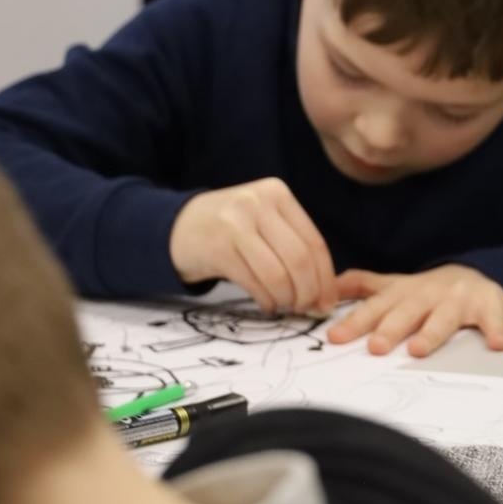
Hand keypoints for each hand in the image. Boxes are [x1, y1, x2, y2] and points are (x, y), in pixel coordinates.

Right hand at [169, 177, 337, 313]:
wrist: (174, 226)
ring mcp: (236, 224)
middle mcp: (258, 203)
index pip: (314, 242)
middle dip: (309, 292)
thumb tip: (327, 290)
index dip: (326, 278)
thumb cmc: (230, 229)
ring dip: (287, 299)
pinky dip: (267, 300)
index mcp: (277, 194)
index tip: (328, 301)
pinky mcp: (218, 248)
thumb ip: (294, 244)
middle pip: (300, 259)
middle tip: (308, 309)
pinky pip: (254, 283)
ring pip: (278, 274)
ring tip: (285, 306)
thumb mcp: (264, 220)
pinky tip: (268, 304)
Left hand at [328, 265, 502, 356]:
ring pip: (444, 318)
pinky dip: (495, 329)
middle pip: (406, 313)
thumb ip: (361, 286)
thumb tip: (325, 290)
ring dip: (432, 333)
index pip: (375, 307)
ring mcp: (458, 300)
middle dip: (390, 329)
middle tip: (375, 347)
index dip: (355, 321)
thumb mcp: (394, 285)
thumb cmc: (426, 290)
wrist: (474, 274)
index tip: (336, 338)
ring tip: (419, 350)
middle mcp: (428, 295)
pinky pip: (492, 319)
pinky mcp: (488, 305)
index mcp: (402, 293)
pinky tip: (496, 344)